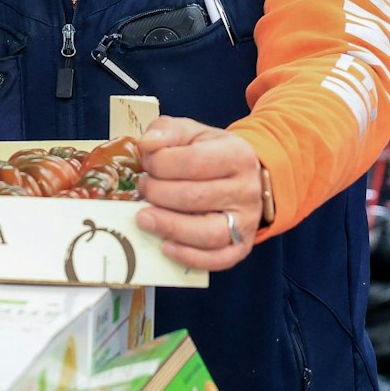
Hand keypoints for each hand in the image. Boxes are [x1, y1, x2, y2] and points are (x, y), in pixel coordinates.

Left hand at [133, 115, 263, 271]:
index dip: (161, 163)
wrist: (243, 177)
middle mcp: (247, 190)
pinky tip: (165, 246)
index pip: (193, 161)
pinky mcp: (241, 246)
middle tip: (143, 189)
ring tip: (143, 218)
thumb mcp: (192, 133)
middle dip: (158, 194)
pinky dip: (189, 257)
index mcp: (237, 155)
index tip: (147, 164)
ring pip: (207, 233)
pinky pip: (217, 259)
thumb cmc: (210, 154)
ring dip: (168, 227)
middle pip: (195, 197)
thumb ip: (166, 131)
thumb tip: (147, 144)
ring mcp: (246, 221)